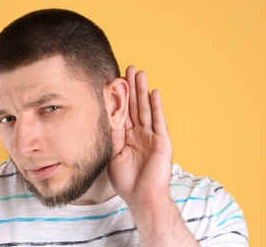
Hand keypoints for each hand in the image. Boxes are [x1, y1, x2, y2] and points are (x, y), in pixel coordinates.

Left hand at [108, 66, 172, 207]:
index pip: (122, 112)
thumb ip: (111, 135)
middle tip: (128, 68)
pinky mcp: (162, 141)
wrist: (141, 197)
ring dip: (143, 91)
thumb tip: (104, 116)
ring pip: (145, 109)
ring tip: (140, 73)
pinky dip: (156, 107)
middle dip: (131, 88)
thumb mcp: (112, 154)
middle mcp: (139, 133)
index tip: (114, 80)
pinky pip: (158, 121)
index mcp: (127, 137)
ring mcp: (151, 136)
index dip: (119, 96)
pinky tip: (153, 93)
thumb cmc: (126, 181)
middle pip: (134, 106)